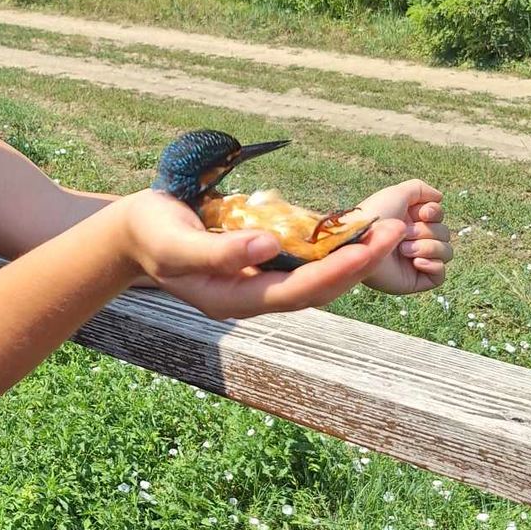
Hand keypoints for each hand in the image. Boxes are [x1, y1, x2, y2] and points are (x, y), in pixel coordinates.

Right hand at [121, 189, 407, 319]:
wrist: (134, 233)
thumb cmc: (151, 234)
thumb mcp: (175, 243)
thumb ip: (219, 251)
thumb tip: (270, 248)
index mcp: (232, 299)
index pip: (299, 291)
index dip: (340, 271)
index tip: (373, 246)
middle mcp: (252, 297)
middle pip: (317, 288)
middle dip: (359, 263)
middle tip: (396, 232)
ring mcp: (257, 282)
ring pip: (316, 277)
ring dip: (352, 256)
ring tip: (385, 229)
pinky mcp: (260, 265)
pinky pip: (305, 262)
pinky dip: (331, 247)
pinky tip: (353, 229)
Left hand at [354, 181, 452, 294]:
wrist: (361, 243)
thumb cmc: (374, 216)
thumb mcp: (397, 193)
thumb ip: (420, 189)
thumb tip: (440, 197)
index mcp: (411, 221)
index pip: (439, 217)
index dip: (435, 213)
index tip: (422, 214)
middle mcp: (415, 240)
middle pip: (445, 233)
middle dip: (426, 231)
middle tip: (403, 235)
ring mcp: (416, 260)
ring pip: (446, 252)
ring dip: (427, 247)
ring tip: (403, 250)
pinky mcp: (415, 279)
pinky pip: (440, 275)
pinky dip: (433, 265)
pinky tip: (415, 262)